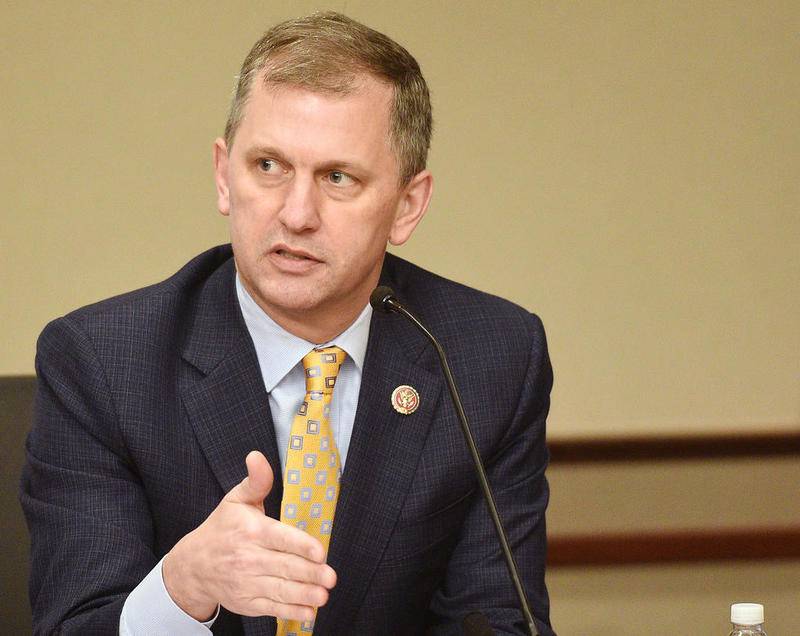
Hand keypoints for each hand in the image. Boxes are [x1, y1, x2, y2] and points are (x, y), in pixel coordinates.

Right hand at [163, 450, 336, 621]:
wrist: (193, 565)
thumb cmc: (222, 528)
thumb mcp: (236, 499)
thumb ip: (256, 480)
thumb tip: (257, 456)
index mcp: (250, 531)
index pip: (279, 538)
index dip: (300, 546)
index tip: (320, 552)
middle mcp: (248, 558)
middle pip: (284, 567)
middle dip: (309, 573)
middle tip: (330, 577)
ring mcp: (247, 582)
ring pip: (279, 590)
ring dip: (304, 595)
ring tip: (323, 596)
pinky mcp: (247, 602)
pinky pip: (272, 608)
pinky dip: (291, 612)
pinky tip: (309, 612)